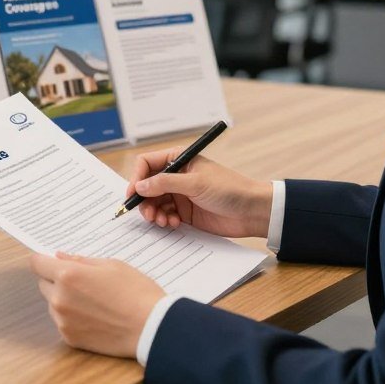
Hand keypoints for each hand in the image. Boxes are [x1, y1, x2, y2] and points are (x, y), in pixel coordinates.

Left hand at [29, 251, 163, 357]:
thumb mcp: (111, 265)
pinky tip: (94, 316)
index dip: (44, 260)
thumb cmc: (135, 291)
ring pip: (52, 303)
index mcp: (68, 275)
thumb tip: (60, 257)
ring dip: (64, 299)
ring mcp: (63, 321)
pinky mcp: (70, 339)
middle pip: (43, 283)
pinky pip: (62, 322)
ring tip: (93, 300)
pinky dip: (72, 317)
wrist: (151, 327)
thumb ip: (81, 260)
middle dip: (56, 279)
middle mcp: (60, 299)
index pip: (37, 263)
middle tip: (82, 281)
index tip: (52, 261)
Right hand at [126, 147, 272, 236]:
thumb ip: (165, 183)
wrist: (252, 211)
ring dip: (154, 213)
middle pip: (148, 186)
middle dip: (144, 200)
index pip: (147, 163)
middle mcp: (176, 175)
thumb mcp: (195, 183)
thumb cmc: (229, 189)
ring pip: (154, 202)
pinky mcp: (185, 211)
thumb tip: (139, 186)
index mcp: (179, 159)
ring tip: (163, 221)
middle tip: (148, 214)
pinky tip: (173, 223)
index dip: (137, 177)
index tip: (132, 194)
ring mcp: (180, 194)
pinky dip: (165, 220)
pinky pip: (165, 215)